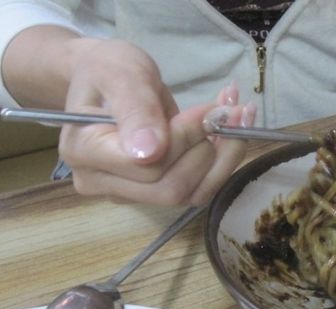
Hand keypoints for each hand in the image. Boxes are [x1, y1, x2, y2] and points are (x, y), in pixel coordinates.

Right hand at [58, 39, 254, 205]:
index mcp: (84, 152)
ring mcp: (130, 195)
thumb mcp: (120, 73)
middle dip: (208, 149)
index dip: (186, 139)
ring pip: (191, 194)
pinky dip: (223, 162)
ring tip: (236, 114)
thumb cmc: (108, 71)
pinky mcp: (157, 195)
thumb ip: (134, 108)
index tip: (210, 108)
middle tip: (230, 110)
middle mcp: (102, 183)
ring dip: (224, 156)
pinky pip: (199, 191)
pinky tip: (230, 131)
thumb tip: (149, 152)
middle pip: (171, 187)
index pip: (148, 165)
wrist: (106, 82)